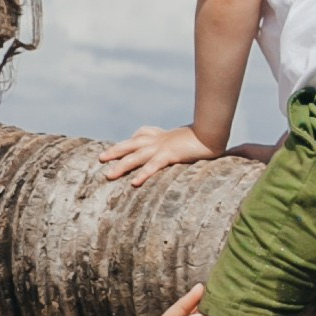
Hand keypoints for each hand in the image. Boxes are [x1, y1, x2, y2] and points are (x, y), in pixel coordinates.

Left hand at [98, 122, 220, 187]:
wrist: (214, 132)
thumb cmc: (206, 136)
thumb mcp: (188, 138)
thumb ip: (181, 142)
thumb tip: (182, 145)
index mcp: (163, 135)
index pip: (142, 134)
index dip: (131, 139)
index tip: (122, 145)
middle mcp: (159, 140)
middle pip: (132, 144)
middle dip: (115, 151)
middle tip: (101, 157)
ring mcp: (163, 146)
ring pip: (136, 156)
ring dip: (121, 165)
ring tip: (108, 175)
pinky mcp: (170, 154)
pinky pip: (153, 165)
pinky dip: (143, 173)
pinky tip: (134, 183)